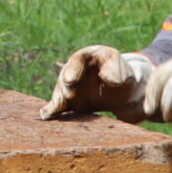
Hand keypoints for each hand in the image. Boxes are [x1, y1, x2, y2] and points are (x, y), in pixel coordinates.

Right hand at [40, 45, 154, 121]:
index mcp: (90, 56)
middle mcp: (77, 69)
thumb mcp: (126, 72)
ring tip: (54, 110)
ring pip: (61, 90)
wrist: (126, 92)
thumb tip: (106, 77)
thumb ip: (118, 72)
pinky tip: (46, 115)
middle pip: (66, 75)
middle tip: (69, 95)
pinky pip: (60, 103)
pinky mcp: (71, 100)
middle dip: (65, 85)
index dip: (74, 68)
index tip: (71, 79)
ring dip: (57, 99)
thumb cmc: (125, 78)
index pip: (79, 59)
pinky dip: (53, 109)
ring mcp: (72, 85)